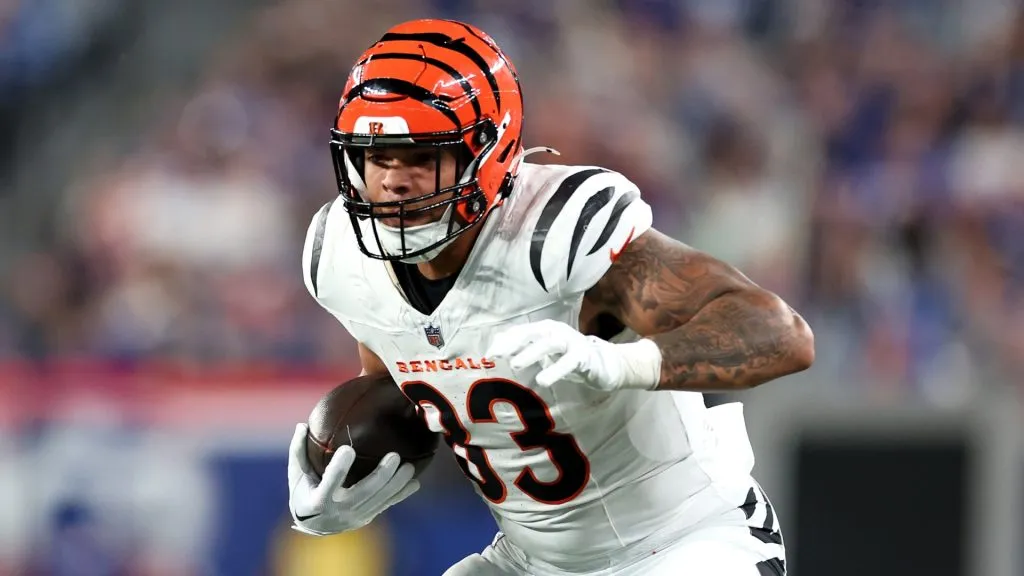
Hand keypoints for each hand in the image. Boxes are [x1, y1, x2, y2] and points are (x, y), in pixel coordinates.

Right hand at [288, 423, 419, 535]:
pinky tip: (415, 483)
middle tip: (395, 456)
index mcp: (319, 498)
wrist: (314, 526)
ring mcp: (355, 516)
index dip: (338, 469)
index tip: (347, 449)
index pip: (329, 482)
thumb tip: (301, 424)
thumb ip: (298, 450)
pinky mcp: (367, 517)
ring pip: (379, 500)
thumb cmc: (304, 492)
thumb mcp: (296, 474)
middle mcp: (339, 510)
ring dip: (396, 484)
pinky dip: (400, 495)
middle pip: (363, 492)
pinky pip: (386, 505)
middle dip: (380, 476)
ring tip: (409, 467)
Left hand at [485, 319, 661, 391]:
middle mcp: (556, 331)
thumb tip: (496, 342)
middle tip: (498, 356)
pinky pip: (569, 361)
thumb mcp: (543, 351)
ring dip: (532, 352)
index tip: (488, 355)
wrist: (604, 364)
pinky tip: (543, 380)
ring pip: (550, 343)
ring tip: (516, 365)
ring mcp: (571, 341)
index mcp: (544, 330)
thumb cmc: (568, 357)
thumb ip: (522, 345)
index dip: (504, 342)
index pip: (521, 332)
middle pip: (533, 332)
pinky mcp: (584, 355)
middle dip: (514, 342)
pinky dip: (555, 369)